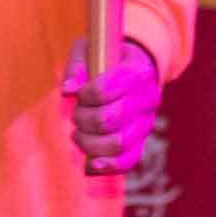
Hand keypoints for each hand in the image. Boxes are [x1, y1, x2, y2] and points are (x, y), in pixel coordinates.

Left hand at [67, 39, 162, 174]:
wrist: (135, 68)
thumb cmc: (107, 58)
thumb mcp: (90, 50)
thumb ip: (77, 68)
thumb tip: (67, 91)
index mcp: (138, 70)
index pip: (108, 89)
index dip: (87, 95)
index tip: (80, 92)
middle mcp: (148, 98)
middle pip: (111, 119)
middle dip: (84, 120)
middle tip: (76, 114)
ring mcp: (146, 123)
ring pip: (118, 143)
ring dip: (89, 143)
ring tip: (78, 134)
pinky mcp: (141, 141)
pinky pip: (129, 161)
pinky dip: (108, 166)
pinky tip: (91, 163)